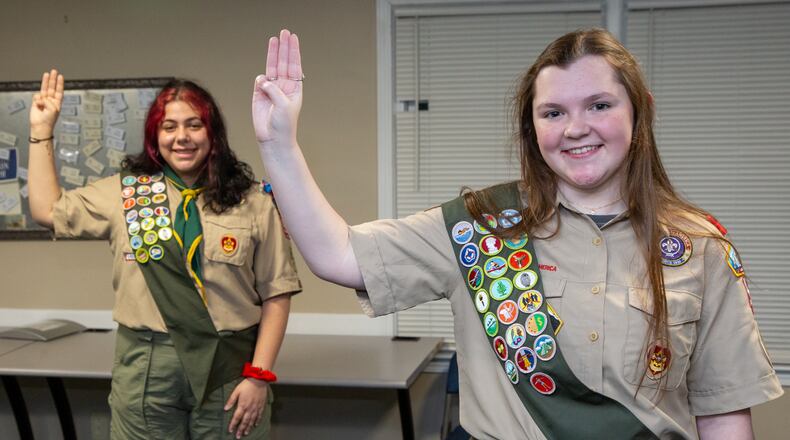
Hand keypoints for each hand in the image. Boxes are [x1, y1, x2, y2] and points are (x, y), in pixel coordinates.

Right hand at [30, 69, 63, 136]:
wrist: (40, 126)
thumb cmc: (49, 120)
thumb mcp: (53, 110)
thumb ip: (49, 101)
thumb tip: (42, 97)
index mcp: (57, 102)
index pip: (59, 91)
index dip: (60, 84)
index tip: (60, 76)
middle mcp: (51, 100)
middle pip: (52, 87)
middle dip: (53, 79)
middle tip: (54, 71)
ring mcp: (43, 100)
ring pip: (44, 89)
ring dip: (46, 81)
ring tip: (47, 74)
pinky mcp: (36, 102)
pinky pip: (36, 96)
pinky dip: (37, 99)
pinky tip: (38, 105)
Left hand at [225, 378, 268, 438]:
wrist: (259, 380)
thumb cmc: (246, 385)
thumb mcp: (236, 391)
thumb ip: (231, 400)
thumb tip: (225, 409)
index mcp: (242, 405)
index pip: (236, 418)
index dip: (233, 425)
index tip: (230, 430)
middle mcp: (249, 408)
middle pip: (244, 421)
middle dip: (240, 429)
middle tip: (238, 436)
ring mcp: (256, 408)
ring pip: (252, 420)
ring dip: (248, 427)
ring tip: (245, 433)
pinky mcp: (261, 405)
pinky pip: (259, 415)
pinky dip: (257, 421)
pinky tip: (255, 425)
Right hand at [252, 29, 302, 147]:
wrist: (273, 139)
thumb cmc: (284, 125)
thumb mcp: (284, 106)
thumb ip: (274, 90)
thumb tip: (263, 80)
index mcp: (294, 88)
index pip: (294, 65)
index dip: (293, 51)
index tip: (293, 38)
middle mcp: (283, 87)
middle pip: (283, 62)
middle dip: (284, 47)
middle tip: (284, 32)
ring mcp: (271, 90)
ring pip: (272, 67)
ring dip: (273, 54)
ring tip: (274, 39)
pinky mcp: (259, 95)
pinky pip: (260, 81)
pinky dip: (261, 78)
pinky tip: (263, 81)